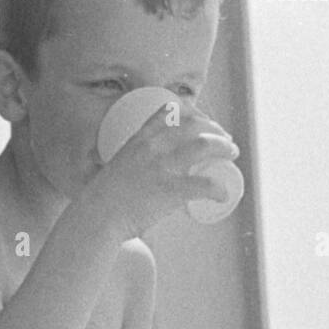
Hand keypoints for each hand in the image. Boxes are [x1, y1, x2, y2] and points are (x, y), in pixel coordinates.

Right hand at [86, 105, 239, 239]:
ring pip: (204, 145)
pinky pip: (204, 184)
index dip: (192, 112)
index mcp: (139, 139)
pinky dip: (218, 188)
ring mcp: (163, 166)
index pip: (169, 111)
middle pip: (194, 124)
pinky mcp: (171, 189)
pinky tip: (224, 193)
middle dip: (215, 128)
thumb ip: (122, 167)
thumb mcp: (111, 170)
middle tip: (225, 140)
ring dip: (223, 147)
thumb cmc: (100, 201)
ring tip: (232, 154)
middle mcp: (153, 146)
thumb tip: (120, 173)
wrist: (97, 217)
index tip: (203, 121)